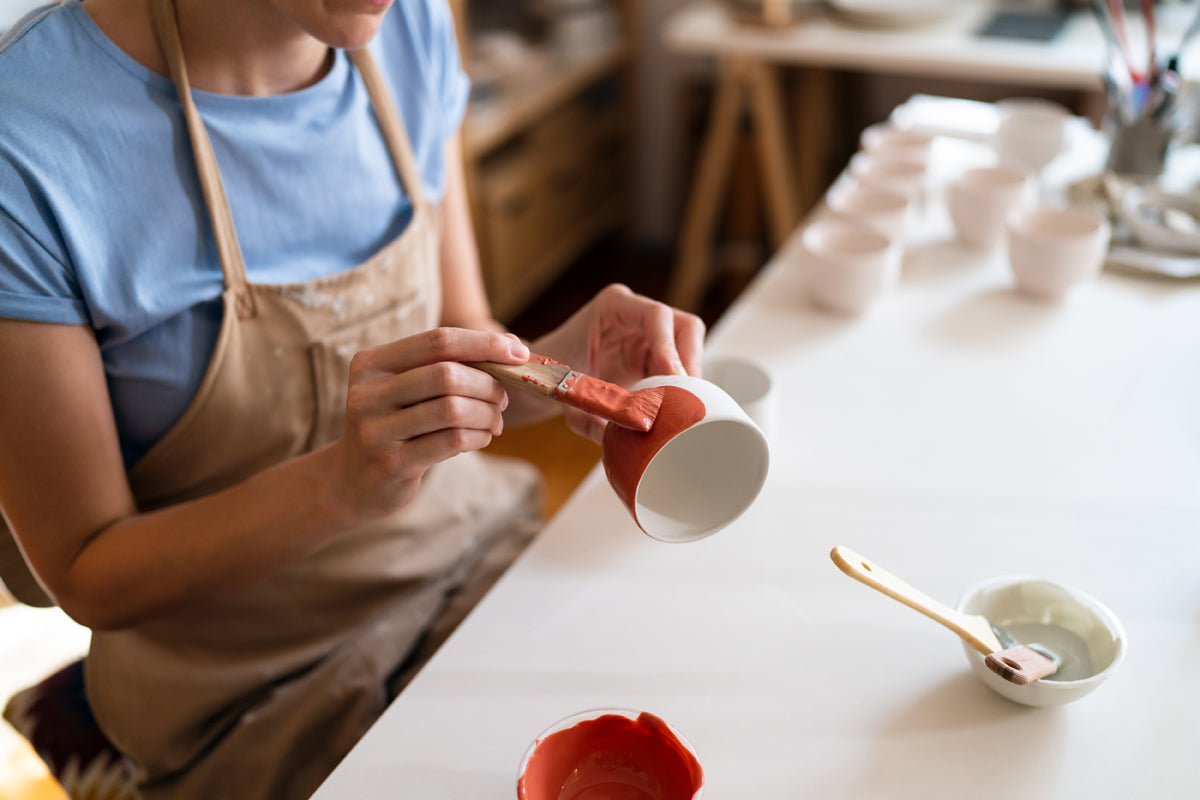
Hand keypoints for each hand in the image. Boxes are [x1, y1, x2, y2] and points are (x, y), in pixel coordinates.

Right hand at [328, 328, 529, 520]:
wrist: (351, 481)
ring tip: (495, 421)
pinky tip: (482, 437)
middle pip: (447, 374)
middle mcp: (368, 392)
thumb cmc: (395, 424)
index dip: (484, 344)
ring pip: (453, 409)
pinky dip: (479, 436)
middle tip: (502, 399)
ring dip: (487, 414)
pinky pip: (452, 441)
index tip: (519, 352)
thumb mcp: (406, 389)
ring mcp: (376, 429)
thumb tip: (513, 348)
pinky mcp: (392, 462)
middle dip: (488, 385)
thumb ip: (448, 365)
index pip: (438, 340)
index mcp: (372, 363)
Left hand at [535, 284, 705, 441]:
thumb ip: (588, 419)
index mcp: (612, 307)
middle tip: (685, 396)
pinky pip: (684, 362)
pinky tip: (673, 402)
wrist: (550, 376)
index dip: (669, 346)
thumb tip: (616, 440)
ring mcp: (651, 329)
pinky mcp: (658, 350)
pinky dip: (684, 383)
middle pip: (684, 326)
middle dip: (690, 362)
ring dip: (691, 374)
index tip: (675, 377)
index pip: (655, 316)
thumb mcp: (568, 398)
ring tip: (680, 403)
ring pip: (691, 343)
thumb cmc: (556, 378)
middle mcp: (636, 312)